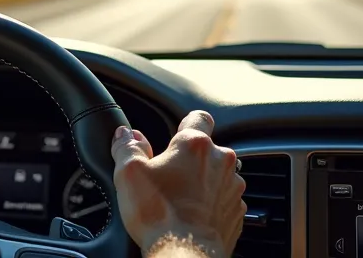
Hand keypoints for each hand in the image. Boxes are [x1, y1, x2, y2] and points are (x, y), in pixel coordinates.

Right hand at [110, 110, 245, 257]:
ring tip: (179, 200)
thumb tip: (125, 135)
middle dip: (190, 160)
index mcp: (195, 145)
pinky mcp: (236, 212)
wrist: (185, 253)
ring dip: (203, 182)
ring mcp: (232, 188)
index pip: (199, 117)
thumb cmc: (159, 214)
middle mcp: (221, 161)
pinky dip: (211, 205)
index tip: (176, 135)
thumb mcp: (129, 173)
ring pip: (217, 175)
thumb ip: (127, 147)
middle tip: (168, 177)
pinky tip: (192, 216)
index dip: (186, 124)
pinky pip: (224, 200)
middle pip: (207, 150)